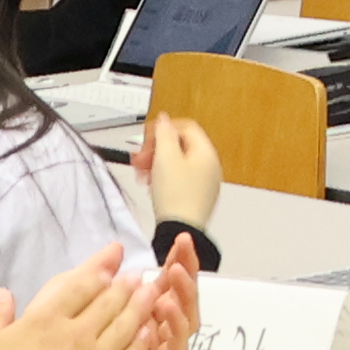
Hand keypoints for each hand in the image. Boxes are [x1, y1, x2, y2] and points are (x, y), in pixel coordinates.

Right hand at [0, 254, 185, 349]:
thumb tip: (3, 294)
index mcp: (46, 319)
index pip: (79, 285)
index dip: (99, 267)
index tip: (113, 256)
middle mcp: (77, 333)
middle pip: (108, 302)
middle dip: (125, 284)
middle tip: (136, 274)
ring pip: (125, 324)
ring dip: (139, 306)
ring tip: (150, 293)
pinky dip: (142, 342)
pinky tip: (149, 332)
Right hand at [135, 113, 224, 237]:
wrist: (180, 230)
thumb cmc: (175, 197)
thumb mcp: (166, 158)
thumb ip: (164, 134)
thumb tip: (164, 119)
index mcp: (206, 153)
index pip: (186, 127)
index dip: (163, 129)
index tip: (146, 138)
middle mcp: (209, 166)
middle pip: (180, 145)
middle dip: (156, 148)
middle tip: (140, 159)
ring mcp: (204, 182)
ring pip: (177, 162)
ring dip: (156, 163)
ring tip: (142, 174)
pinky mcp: (195, 195)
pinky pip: (179, 178)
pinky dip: (163, 177)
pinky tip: (151, 186)